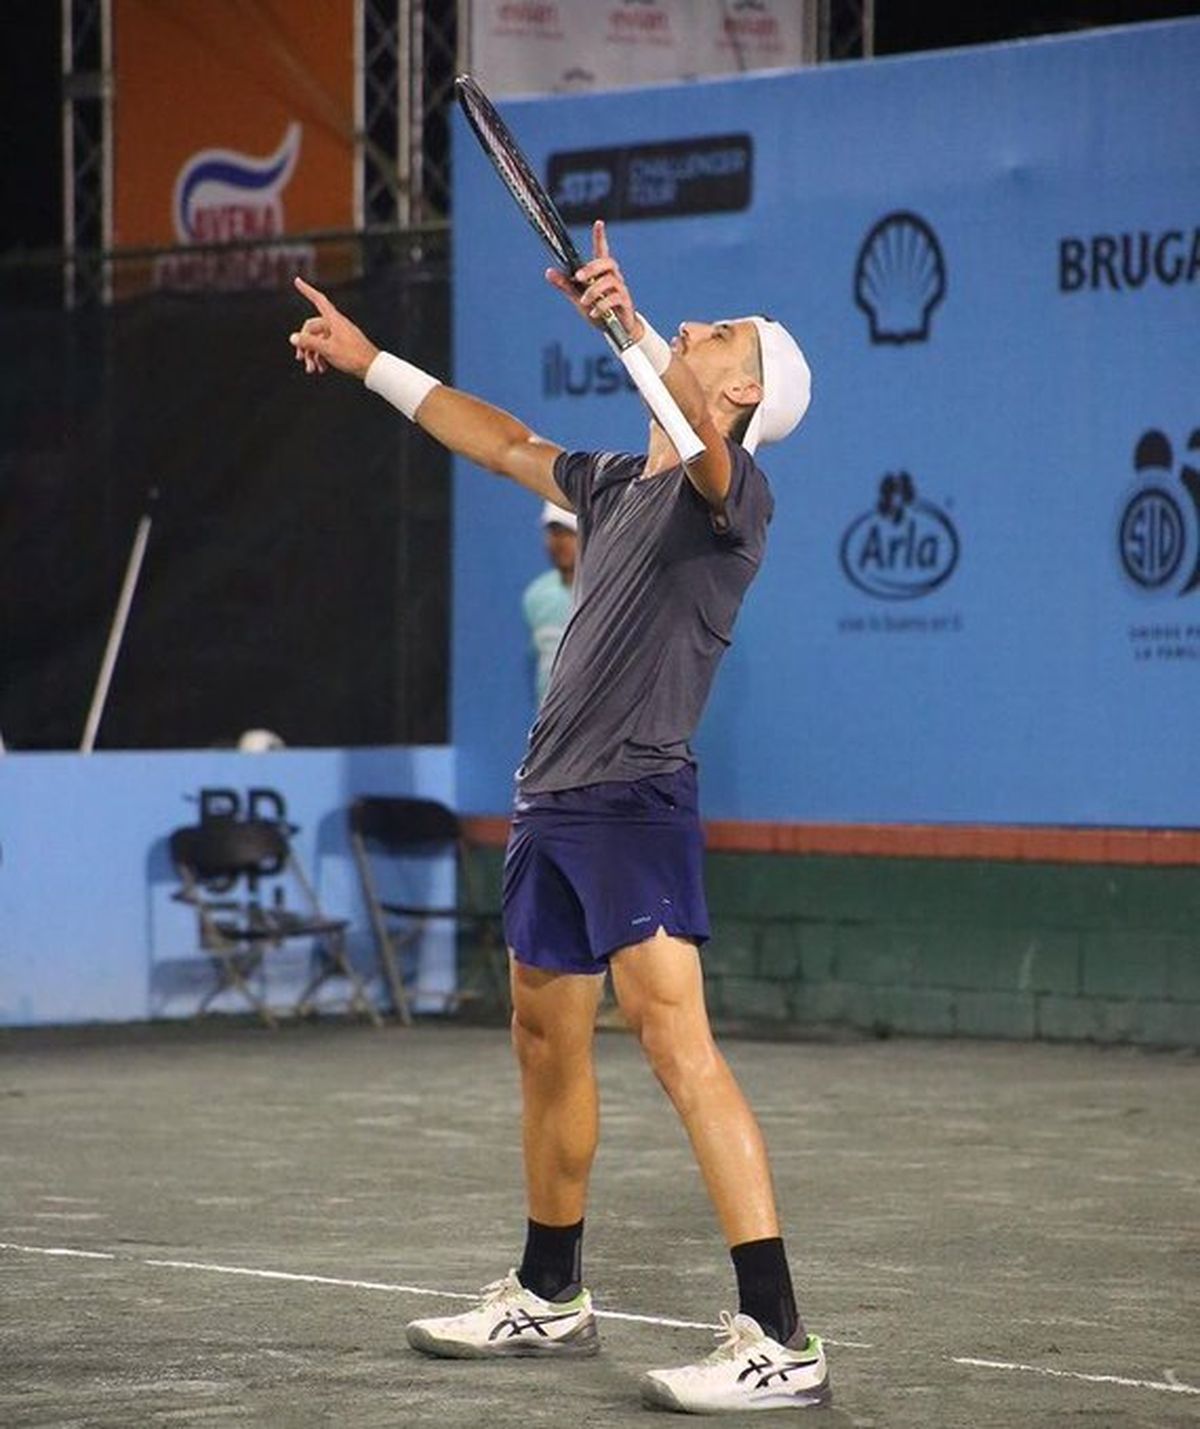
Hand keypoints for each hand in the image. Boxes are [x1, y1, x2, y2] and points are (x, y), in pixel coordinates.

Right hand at [288, 276, 378, 378]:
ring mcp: (339, 334)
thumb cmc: (353, 356)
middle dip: (305, 344)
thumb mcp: (327, 349)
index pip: (318, 300)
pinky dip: (322, 356)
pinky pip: (326, 346)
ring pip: (318, 340)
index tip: (297, 280)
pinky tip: (321, 369)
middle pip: (313, 328)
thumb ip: (309, 342)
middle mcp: (336, 324)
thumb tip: (293, 338)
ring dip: (313, 354)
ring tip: (311, 369)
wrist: (372, 367)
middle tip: (300, 358)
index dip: (307, 290)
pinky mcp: (343, 344)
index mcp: (334, 320)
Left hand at [544, 220, 642, 339]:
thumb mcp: (578, 297)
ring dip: (594, 291)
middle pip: (607, 262)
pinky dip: (602, 306)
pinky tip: (593, 313)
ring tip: (584, 302)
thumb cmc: (598, 310)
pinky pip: (615, 299)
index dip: (600, 237)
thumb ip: (566, 285)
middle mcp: (613, 277)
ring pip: (609, 281)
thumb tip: (548, 272)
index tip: (598, 223)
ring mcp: (620, 289)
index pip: (602, 250)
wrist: (617, 331)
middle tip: (578, 277)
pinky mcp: (625, 303)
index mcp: (601, 273)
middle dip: (591, 268)